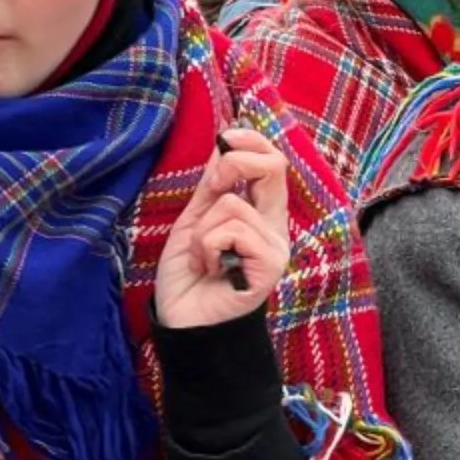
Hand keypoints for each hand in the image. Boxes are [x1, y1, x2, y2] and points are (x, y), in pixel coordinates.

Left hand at [155, 125, 289, 328]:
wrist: (184, 321)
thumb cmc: (190, 275)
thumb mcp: (196, 219)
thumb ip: (213, 185)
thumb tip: (223, 143)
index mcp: (262, 213)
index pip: (273, 162)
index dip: (252, 140)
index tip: (225, 138)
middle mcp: (275, 227)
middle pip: (274, 167)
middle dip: (235, 164)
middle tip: (214, 187)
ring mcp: (276, 247)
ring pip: (233, 205)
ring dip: (203, 230)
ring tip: (201, 257)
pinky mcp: (270, 266)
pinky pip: (233, 231)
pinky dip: (207, 246)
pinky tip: (208, 268)